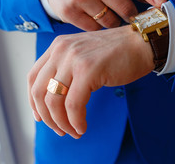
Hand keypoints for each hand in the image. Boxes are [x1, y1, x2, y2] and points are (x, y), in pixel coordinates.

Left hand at [27, 25, 153, 137]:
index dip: (33, 102)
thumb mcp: (85, 54)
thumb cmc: (118, 52)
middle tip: (60, 130)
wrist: (142, 43)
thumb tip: (57, 98)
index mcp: (58, 46)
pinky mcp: (88, 70)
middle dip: (48, 117)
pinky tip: (83, 126)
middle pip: (39, 92)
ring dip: (61, 123)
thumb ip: (68, 69)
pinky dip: (76, 121)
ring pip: (53, 101)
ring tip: (73, 131)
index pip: (33, 77)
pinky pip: (74, 105)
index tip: (42, 117)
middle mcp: (62, 50)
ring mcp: (74, 59)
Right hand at [47, 0, 166, 30]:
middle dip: (131, 14)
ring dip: (113, 21)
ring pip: (111, 22)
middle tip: (128, 14)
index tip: (163, 2)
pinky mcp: (69, 12)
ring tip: (105, 12)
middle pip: (125, 7)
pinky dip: (98, 27)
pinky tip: (92, 18)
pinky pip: (95, 29)